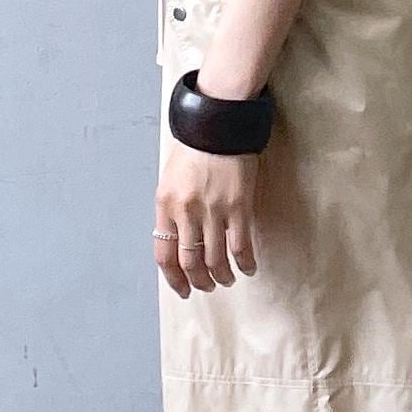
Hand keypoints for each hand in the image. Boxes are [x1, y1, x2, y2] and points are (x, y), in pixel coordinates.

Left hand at [153, 139, 259, 298]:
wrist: (219, 122)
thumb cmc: (195, 149)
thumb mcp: (171, 180)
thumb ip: (173, 211)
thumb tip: (179, 242)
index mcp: (166, 205)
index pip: (164, 255)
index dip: (174, 279)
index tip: (183, 289)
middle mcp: (187, 211)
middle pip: (190, 262)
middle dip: (199, 282)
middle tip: (207, 287)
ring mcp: (213, 210)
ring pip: (215, 260)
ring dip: (222, 277)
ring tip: (226, 280)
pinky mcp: (238, 207)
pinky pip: (240, 246)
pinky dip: (245, 264)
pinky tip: (247, 268)